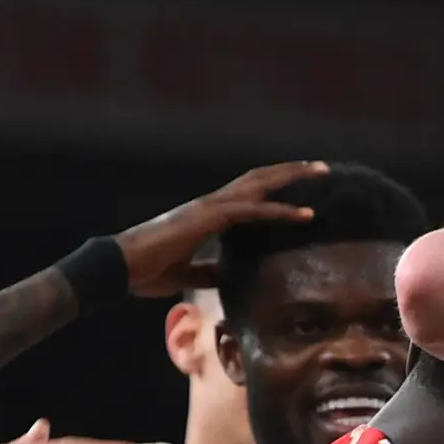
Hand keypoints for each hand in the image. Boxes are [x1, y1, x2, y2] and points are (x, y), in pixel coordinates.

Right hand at [123, 160, 328, 295]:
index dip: (275, 188)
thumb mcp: (187, 274)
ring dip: (293, 179)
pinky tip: (305, 215)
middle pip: (260, 179)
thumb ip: (208, 271)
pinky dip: (280, 211)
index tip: (301, 188)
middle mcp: (212, 204)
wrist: (121, 266)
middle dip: (292, 172)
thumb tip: (228, 274)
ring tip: (322, 174)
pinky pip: (252, 211)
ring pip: (261, 184)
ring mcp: (211, 207)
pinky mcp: (209, 218)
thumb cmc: (147, 270)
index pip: (249, 194)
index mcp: (208, 214)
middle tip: (322, 168)